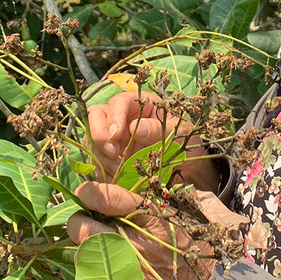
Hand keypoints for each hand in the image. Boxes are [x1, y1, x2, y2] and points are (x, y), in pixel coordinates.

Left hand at [67, 181, 246, 279]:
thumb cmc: (219, 250)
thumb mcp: (211, 211)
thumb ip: (191, 195)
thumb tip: (180, 183)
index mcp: (153, 218)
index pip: (106, 197)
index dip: (89, 192)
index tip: (86, 192)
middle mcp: (136, 244)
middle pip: (85, 228)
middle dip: (79, 222)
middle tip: (82, 220)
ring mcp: (129, 273)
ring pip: (85, 257)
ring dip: (84, 250)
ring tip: (91, 247)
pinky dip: (94, 275)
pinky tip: (102, 271)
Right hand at [87, 91, 219, 190]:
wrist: (188, 167)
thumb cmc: (185, 141)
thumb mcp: (180, 133)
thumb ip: (159, 130)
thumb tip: (137, 128)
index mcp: (140, 104)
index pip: (118, 102)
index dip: (114, 117)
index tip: (117, 135)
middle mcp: (122, 118)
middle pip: (96, 116)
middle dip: (100, 135)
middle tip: (114, 153)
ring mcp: (113, 137)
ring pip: (92, 139)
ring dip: (101, 155)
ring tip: (119, 169)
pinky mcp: (110, 157)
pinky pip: (96, 161)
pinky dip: (103, 170)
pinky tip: (116, 178)